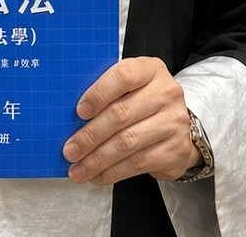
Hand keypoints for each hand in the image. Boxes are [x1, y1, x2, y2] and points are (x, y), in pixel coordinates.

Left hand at [62, 57, 200, 185]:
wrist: (177, 125)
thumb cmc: (143, 103)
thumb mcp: (129, 88)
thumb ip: (105, 95)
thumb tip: (68, 118)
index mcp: (150, 70)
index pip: (124, 76)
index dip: (99, 94)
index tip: (79, 111)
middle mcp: (166, 93)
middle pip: (121, 114)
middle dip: (90, 136)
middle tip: (70, 150)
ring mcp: (174, 122)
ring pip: (128, 143)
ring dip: (97, 159)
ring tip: (78, 169)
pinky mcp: (176, 149)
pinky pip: (138, 163)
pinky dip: (112, 172)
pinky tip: (97, 175)